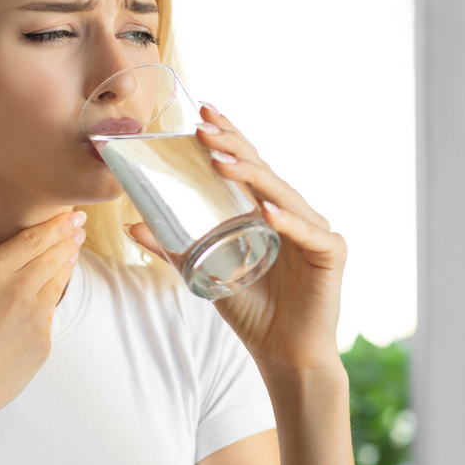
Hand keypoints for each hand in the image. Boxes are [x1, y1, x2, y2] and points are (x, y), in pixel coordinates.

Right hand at [0, 211, 86, 429]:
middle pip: (53, 256)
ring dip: (67, 264)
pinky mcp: (44, 343)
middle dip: (68, 239)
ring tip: (72, 252)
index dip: (56, 225)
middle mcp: (19, 290)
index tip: (71, 215)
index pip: (34, 239)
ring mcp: (36, 317)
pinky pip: (50, 313)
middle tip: (79, 227)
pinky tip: (50, 294)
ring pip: (58, 282)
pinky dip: (51, 299)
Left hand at [125, 104, 345, 370]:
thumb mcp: (203, 272)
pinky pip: (308, 233)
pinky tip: (267, 211)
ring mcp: (314, 230)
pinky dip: (287, 221)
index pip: (246, 165)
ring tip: (221, 161)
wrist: (282, 352)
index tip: (201, 112)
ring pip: (281, 194)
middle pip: (261, 172)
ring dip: (251, 177)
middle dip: (231, 146)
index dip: (227, 137)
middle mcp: (292, 213)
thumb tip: (133, 225)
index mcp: (265, 210)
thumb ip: (173, 247)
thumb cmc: (249, 309)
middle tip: (203, 126)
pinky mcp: (330, 254)